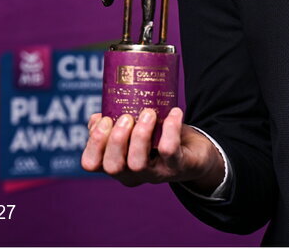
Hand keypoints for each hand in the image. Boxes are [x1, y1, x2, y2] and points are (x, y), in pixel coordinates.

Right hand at [81, 107, 223, 191]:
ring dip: (140, 136)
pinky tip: (174, 113)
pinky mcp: (178, 166)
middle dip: (115, 140)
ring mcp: (155, 173)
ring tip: (148, 113)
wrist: (196, 150)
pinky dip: (170, 130)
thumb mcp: (135, 130)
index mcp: (117, 163)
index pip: (91, 163)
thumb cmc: (159, 137)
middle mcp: (132, 174)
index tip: (104, 119)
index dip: (93, 143)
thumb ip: (115, 124)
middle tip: (126, 117)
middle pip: (113, 167)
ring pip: (137, 165)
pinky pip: (169, 151)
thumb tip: (97, 117)